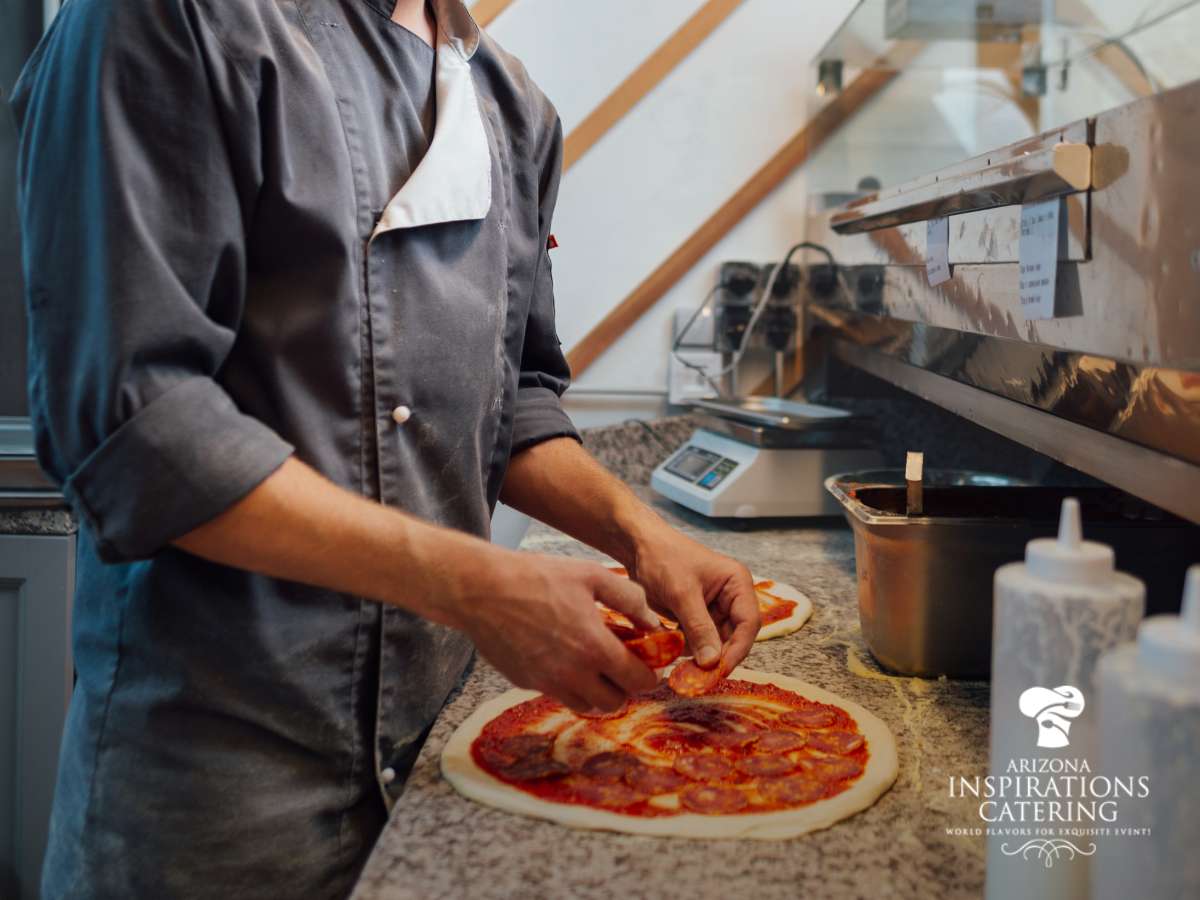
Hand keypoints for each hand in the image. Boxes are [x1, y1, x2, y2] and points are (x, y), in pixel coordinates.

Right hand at [452, 550, 660, 713]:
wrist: (482, 589)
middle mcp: (572, 673)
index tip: (647, 664)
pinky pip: (556, 694)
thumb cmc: (537, 577)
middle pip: (614, 702)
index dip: (648, 675)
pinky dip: (567, 684)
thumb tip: (652, 622)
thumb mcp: (591, 575)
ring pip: (585, 705)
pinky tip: (563, 657)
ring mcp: (547, 682)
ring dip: (596, 690)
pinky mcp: (526, 683)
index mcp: (594, 647)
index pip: (637, 682)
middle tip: (620, 665)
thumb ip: (629, 599)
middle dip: (623, 687)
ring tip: (592, 663)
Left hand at [627, 530, 758, 671]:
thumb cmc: (662, 557)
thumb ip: (699, 627)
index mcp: (737, 583)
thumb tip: (712, 662)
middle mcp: (731, 597)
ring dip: (701, 656)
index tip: (719, 670)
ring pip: (715, 642)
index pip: (748, 623)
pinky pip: (698, 640)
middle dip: (717, 657)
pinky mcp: (695, 616)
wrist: (636, 544)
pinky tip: (674, 653)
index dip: (737, 650)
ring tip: (684, 669)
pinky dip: (688, 650)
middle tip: (698, 678)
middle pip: (734, 637)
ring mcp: (713, 608)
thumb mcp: (681, 593)